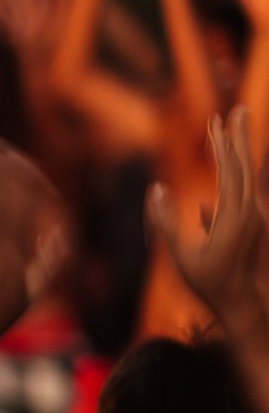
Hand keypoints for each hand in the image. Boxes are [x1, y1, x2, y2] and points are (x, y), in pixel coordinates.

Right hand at [150, 106, 268, 325]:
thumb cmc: (207, 282)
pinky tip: (225, 160)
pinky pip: (245, 188)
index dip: (222, 145)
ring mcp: (256, 216)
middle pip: (245, 166)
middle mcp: (251, 212)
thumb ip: (166, 222)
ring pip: (248, 175)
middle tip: (237, 110)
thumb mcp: (179, 255)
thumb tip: (156, 189)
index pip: (230, 171)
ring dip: (239, 150)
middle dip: (239, 136)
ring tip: (231, 128)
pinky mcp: (254, 220)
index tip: (215, 121)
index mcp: (234, 218)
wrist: (242, 302)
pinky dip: (236, 170)